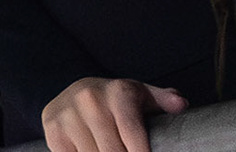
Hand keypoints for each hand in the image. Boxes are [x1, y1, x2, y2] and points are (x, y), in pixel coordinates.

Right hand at [41, 76, 187, 151]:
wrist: (70, 89)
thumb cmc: (114, 98)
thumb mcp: (139, 94)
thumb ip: (162, 100)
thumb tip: (181, 105)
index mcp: (119, 92)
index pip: (132, 133)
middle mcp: (92, 101)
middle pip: (112, 151)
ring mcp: (69, 116)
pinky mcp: (54, 132)